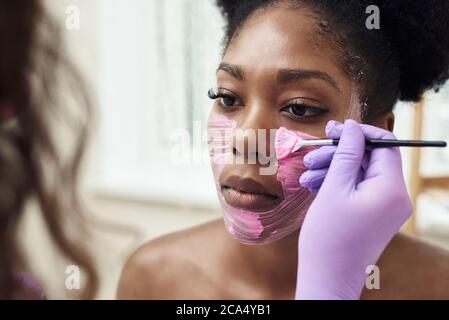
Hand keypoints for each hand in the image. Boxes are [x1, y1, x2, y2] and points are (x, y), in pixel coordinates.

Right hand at [296, 119, 412, 299]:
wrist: (327, 278)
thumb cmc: (328, 237)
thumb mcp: (334, 188)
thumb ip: (346, 154)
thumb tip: (353, 127)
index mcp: (391, 189)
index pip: (384, 145)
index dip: (358, 133)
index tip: (334, 129)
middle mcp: (396, 198)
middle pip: (370, 159)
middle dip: (339, 154)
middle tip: (312, 155)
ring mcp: (386, 208)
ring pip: (361, 174)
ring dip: (333, 169)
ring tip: (307, 175)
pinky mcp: (374, 215)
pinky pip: (358, 190)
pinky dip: (338, 184)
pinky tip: (314, 186)